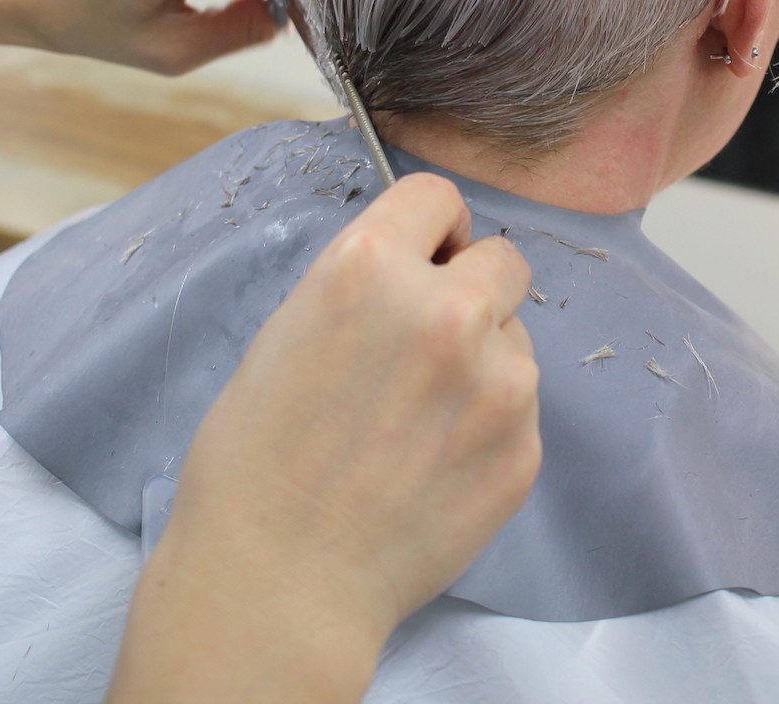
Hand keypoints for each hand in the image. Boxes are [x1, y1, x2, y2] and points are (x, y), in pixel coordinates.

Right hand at [108, 174, 540, 703]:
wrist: (278, 583)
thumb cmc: (255, 465)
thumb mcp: (286, 334)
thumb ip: (364, 288)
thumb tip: (416, 267)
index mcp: (368, 269)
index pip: (437, 196)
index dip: (429, 229)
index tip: (424, 254)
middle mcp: (445, 312)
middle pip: (503, 260)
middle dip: (472, 289)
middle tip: (429, 341)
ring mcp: (497, 383)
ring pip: (516, 339)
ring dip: (484, 363)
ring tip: (416, 423)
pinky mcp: (524, 448)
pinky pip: (520, 410)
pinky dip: (488, 428)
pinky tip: (432, 466)